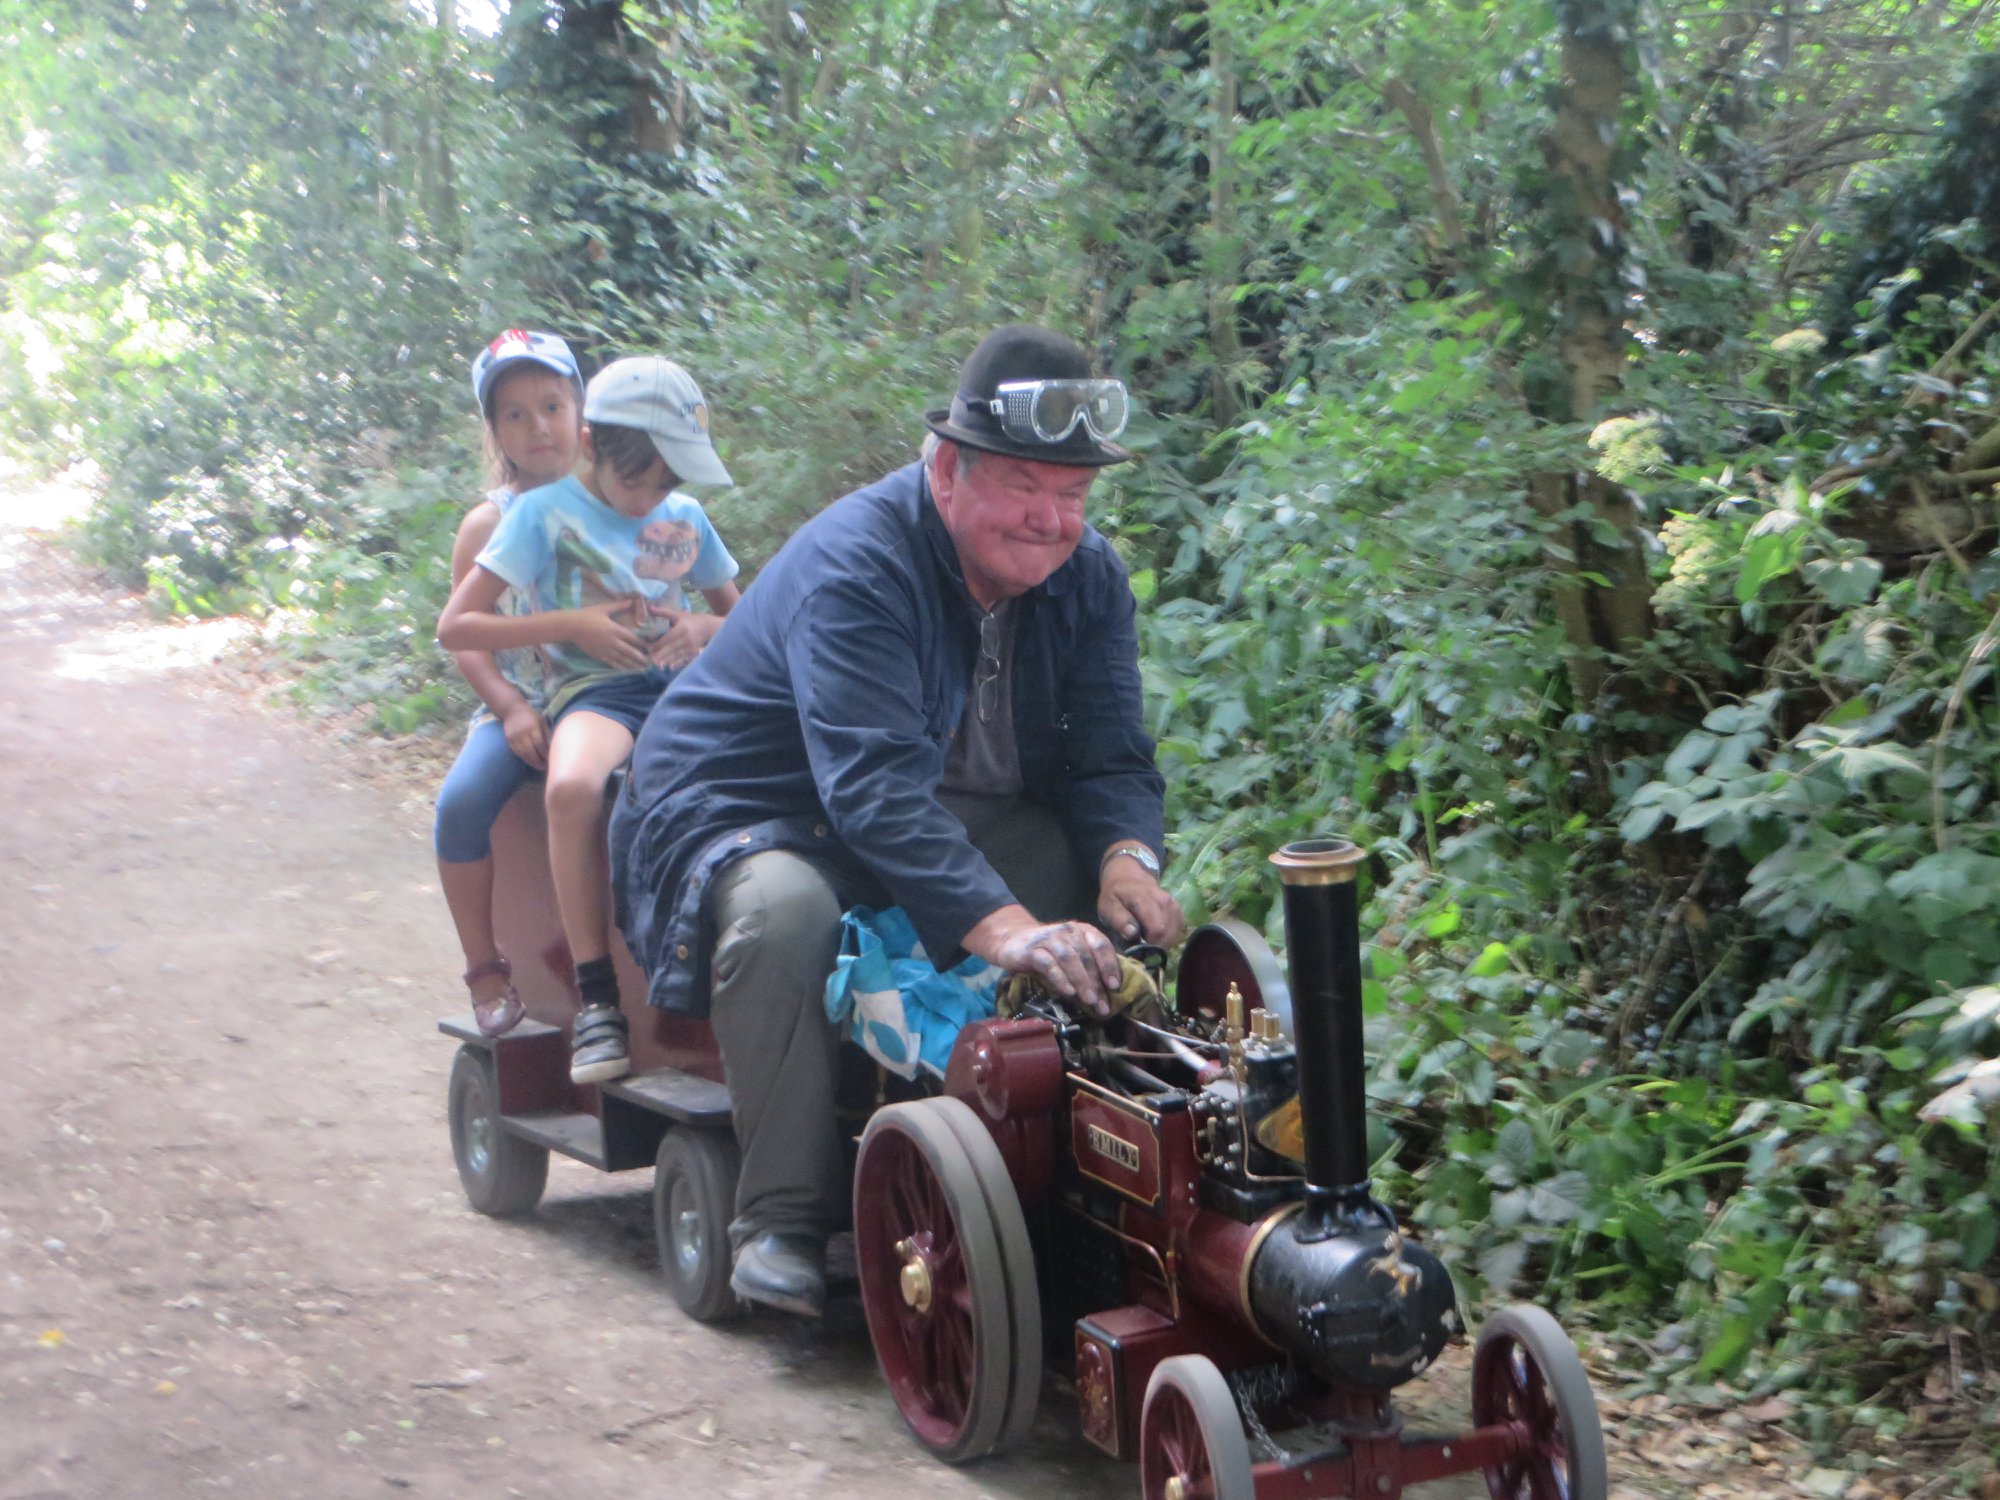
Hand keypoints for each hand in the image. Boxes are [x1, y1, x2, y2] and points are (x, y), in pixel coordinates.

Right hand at [500, 701, 549, 769]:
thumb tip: (553, 746)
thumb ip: (546, 733)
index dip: (546, 754)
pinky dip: (524, 758)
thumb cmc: (530, 715)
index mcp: (533, 727)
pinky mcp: (509, 740)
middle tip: (546, 768)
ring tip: (539, 767)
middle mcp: (523, 733)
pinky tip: (530, 762)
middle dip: (539, 761)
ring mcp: (515, 737)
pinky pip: (517, 752)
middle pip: (532, 751)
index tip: (551, 760)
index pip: (540, 744)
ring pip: (524, 754)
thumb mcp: (541, 720)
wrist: (512, 709)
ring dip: (532, 762)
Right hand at [567, 597, 647, 670]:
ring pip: (623, 660)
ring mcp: (605, 650)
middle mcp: (612, 642)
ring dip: (633, 665)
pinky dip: (621, 667)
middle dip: (641, 657)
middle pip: (630, 652)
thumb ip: (619, 606)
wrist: (570, 626)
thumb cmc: (587, 615)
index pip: (633, 638)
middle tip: (651, 662)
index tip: (652, 647)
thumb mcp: (604, 608)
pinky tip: (627, 671)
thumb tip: (632, 600)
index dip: (643, 643)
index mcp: (615, 629)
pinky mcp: (599, 656)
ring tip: (643, 669)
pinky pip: (612, 664)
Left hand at [646, 607, 722, 670]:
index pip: (667, 638)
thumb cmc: (690, 620)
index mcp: (681, 629)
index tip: (648, 649)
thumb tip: (649, 607)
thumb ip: (663, 612)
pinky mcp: (693, 653)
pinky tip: (670, 667)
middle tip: (650, 661)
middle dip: (660, 655)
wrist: (708, 627)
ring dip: (667, 661)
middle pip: (670, 649)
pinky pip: (684, 659)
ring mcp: (690, 647)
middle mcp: (686, 639)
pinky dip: (677, 664)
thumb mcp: (677, 615)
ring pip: (676, 656)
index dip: (657, 644)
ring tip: (657, 666)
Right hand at [993, 919, 1123, 1016]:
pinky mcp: (1032, 950)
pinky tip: (1068, 992)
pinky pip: (1049, 965)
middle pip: (1086, 956)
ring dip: (1081, 981)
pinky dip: (1061, 979)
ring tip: (1089, 1001)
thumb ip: (1090, 967)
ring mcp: (1049, 939)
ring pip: (1069, 959)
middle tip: (1103, 1005)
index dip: (1110, 965)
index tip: (1115, 986)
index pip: (1101, 945)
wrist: (1015, 941)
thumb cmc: (1051, 952)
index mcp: (1083, 930)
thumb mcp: (1073, 954)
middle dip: (1096, 982)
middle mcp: (1068, 931)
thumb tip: (1109, 992)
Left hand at [1098, 856, 1184, 947]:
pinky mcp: (1178, 909)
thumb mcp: (1108, 906)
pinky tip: (1157, 935)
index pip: (1157, 929)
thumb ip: (1119, 920)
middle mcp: (1164, 900)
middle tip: (1141, 944)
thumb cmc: (1116, 895)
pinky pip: (1179, 930)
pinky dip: (1169, 937)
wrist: (1128, 878)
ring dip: (1162, 942)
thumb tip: (1133, 934)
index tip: (1138, 946)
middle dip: (1155, 945)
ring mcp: (1173, 904)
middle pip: (1167, 934)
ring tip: (1147, 939)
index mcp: (1144, 898)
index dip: (1149, 944)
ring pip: (1175, 934)